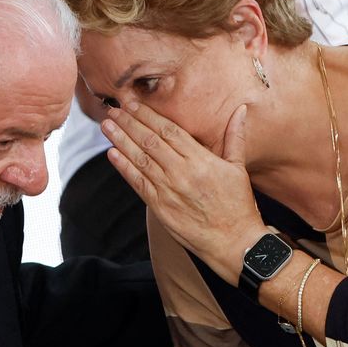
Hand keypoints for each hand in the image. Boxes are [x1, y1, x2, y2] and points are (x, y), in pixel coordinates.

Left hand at [101, 102, 268, 284]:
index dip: (147, 115)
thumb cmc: (238, 205)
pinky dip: (124, 168)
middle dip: (129, 123)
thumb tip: (241, 110)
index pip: (168, 130)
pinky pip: (138, 183)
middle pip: (150, 141)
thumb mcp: (238, 167)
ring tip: (106, 126)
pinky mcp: (160, 207)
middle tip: (113, 109)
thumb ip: (235, 136)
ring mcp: (168, 190)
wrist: (234, 243)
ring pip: (140, 160)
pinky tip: (112, 154)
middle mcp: (181, 173)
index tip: (132, 103)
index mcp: (201, 160)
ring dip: (121, 141)